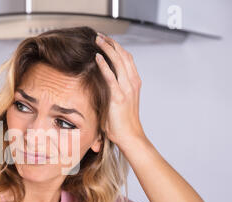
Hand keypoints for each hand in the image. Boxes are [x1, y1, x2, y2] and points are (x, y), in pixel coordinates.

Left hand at [95, 32, 145, 146]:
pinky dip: (104, 65)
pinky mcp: (119, 97)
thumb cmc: (122, 123)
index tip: (107, 40)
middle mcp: (132, 83)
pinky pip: (111, 77)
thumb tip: (100, 86)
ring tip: (98, 40)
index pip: (127, 59)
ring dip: (108, 49)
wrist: (130, 136)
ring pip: (119, 62)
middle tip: (100, 36)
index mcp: (134, 83)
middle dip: (112, 43)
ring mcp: (127, 89)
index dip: (117, 47)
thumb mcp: (120, 103)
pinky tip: (97, 57)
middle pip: (124, 56)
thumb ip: (114, 91)